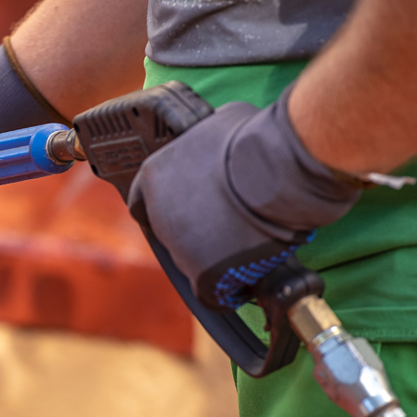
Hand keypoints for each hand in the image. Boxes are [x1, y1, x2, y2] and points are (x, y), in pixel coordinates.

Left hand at [127, 88, 360, 309]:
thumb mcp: (216, 125)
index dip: (167, 206)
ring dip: (215, 258)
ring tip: (246, 245)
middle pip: (172, 233)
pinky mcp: (203, 273)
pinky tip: (243, 283)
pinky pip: (213, 292)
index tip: (189, 209)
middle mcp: (159, 215)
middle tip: (228, 225)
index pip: (143, 202)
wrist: (274, 169)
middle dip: (197, 232)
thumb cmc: (252, 139)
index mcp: (153, 176)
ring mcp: (179, 246)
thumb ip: (203, 143)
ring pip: (193, 262)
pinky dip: (227, 290)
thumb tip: (215, 142)